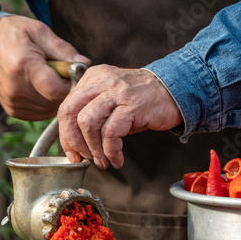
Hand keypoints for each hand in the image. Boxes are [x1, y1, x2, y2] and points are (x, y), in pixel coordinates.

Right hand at [0, 15, 89, 120]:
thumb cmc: (12, 35)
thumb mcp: (39, 31)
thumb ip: (63, 49)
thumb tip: (85, 64)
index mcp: (24, 66)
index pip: (58, 90)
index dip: (71, 83)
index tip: (69, 72)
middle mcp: (16, 90)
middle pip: (56, 101)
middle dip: (64, 89)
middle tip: (57, 72)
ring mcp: (14, 103)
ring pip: (51, 110)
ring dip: (55, 96)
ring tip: (46, 77)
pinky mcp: (13, 111)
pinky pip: (41, 114)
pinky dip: (46, 102)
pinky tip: (39, 87)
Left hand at [57, 65, 182, 168]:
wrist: (175, 90)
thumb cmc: (141, 100)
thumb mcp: (111, 99)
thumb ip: (91, 113)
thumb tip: (76, 143)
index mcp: (93, 79)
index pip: (66, 107)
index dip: (65, 134)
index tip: (71, 152)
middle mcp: (102, 82)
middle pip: (71, 113)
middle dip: (73, 141)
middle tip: (83, 157)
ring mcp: (117, 93)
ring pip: (87, 123)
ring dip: (93, 149)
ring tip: (102, 160)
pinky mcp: (132, 106)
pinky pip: (111, 133)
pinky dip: (111, 151)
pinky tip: (117, 159)